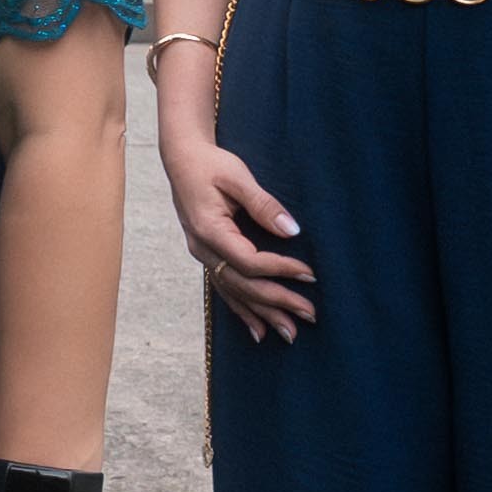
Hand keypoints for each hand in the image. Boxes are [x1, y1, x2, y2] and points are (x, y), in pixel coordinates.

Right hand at [162, 120, 316, 339]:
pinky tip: (258, 330)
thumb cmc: (209, 164)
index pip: (249, 261)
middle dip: (277, 301)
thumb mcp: (238, 177)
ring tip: (290, 333)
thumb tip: (292, 230)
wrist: (181, 158)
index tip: (309, 273)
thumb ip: (264, 204)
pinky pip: (225, 289)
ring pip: (234, 292)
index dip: (280, 269)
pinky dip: (242, 310)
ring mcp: (203, 255)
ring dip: (263, 314)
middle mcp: (203, 249)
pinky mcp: (207, 255)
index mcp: (209, 230)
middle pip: (243, 285)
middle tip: (309, 314)